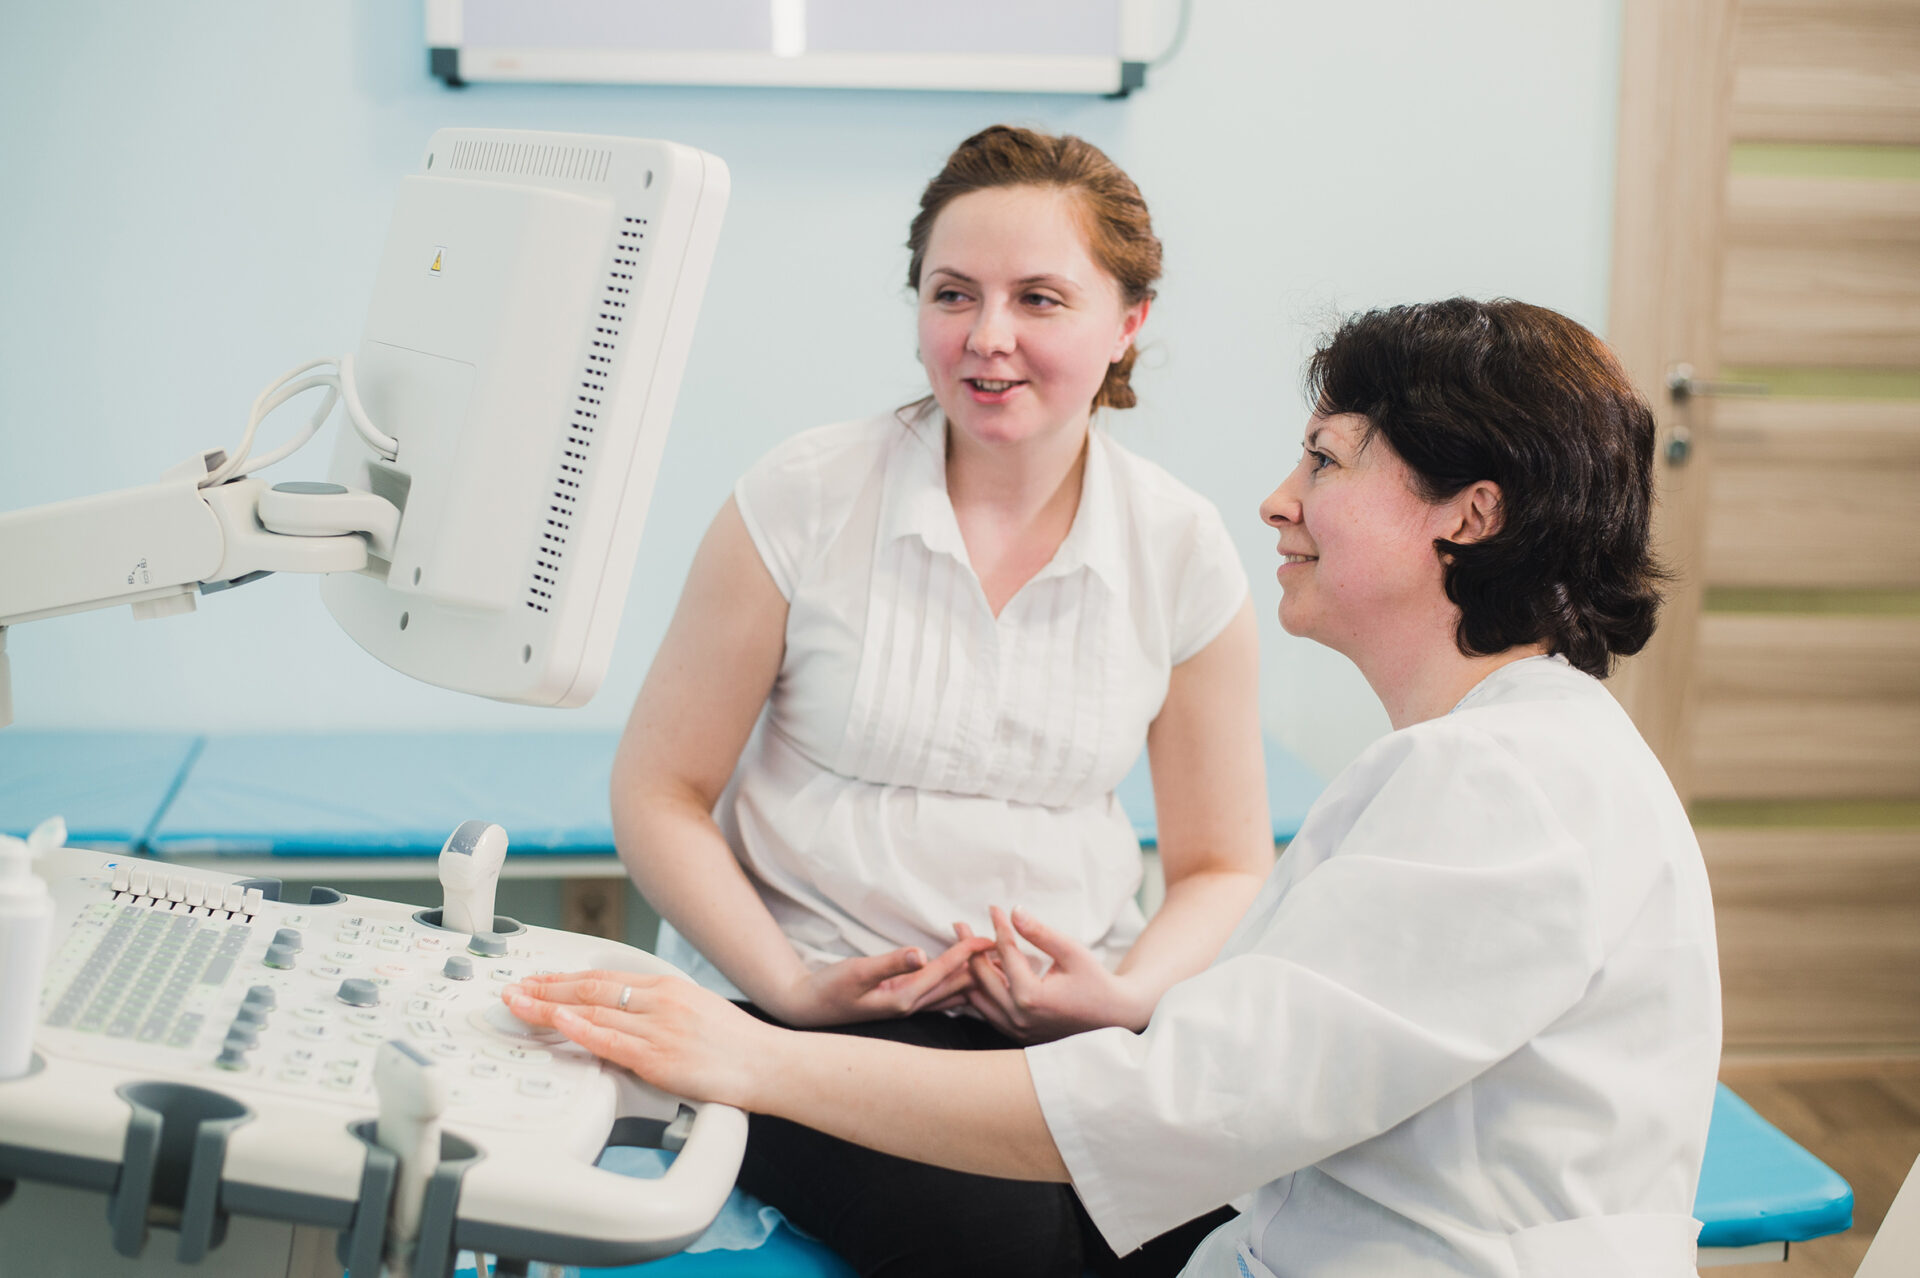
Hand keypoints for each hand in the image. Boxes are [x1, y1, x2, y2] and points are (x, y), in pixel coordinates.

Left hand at [503, 970, 773, 1107]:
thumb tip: (626, 1015)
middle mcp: (660, 1001)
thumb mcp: (698, 1009)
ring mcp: (658, 1028)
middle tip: (515, 988)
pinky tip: (556, 1019)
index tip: (540, 980)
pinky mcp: (658, 1058)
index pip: (605, 976)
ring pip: (592, 1010)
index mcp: (669, 986)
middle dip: (546, 987)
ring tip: (519, 1003)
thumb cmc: (739, 1045)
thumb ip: (660, 1010)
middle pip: (590, 987)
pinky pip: (609, 1040)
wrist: (769, 1064)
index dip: (565, 978)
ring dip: (548, 1006)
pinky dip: (579, 1027)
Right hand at [768, 935, 994, 1027]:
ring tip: (993, 962)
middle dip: (978, 966)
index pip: (945, 971)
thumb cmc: (829, 989)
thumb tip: (921, 953)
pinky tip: (965, 976)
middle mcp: (911, 1006)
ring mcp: (906, 1005)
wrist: (808, 1008)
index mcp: (904, 998)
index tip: (990, 937)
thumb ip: (888, 963)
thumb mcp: (855, 972)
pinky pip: (937, 990)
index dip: (967, 953)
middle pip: (955, 984)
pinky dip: (954, 978)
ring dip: (971, 974)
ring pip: (950, 990)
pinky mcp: (900, 1001)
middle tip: (1006, 948)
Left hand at [960, 907, 1154, 1043]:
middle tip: (959, 925)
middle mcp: (1017, 1016)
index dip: (999, 927)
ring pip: (978, 997)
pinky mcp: (1016, 1034)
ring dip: (970, 970)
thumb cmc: (1096, 981)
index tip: (993, 907)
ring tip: (962, 946)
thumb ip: (1041, 933)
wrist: (1113, 1017)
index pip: (1006, 954)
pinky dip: (981, 990)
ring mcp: (1015, 1028)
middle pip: (981, 976)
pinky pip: (988, 1010)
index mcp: (1030, 996)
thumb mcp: (1072, 952)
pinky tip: (979, 970)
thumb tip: (1014, 911)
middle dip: (970, 947)